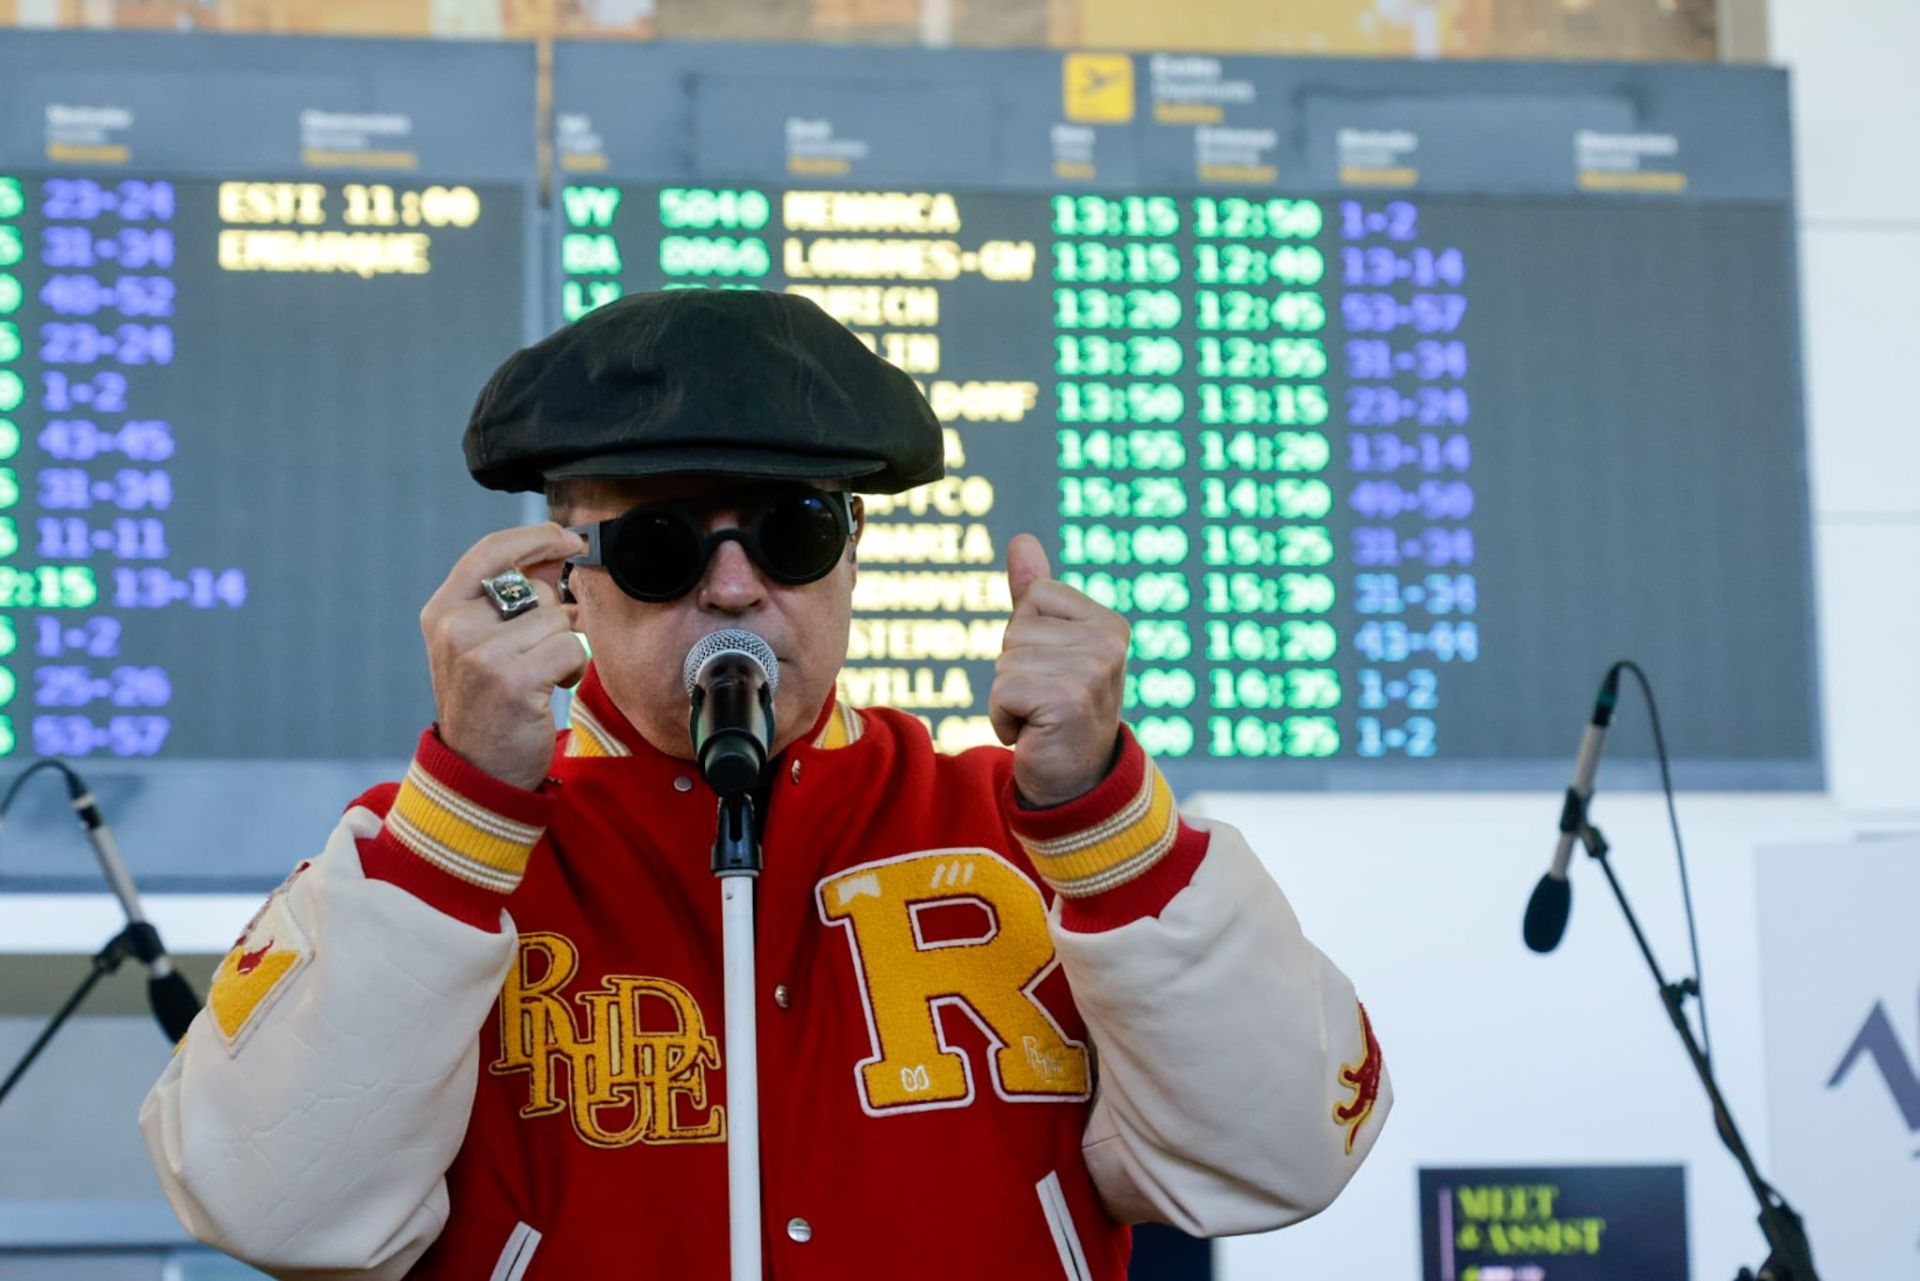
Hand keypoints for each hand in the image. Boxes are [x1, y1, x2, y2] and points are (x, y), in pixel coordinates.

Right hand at [422, 523, 587, 789]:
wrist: (479, 771)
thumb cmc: (489, 703)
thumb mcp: (485, 642)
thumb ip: (515, 594)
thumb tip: (555, 550)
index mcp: (442, 610)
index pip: (490, 550)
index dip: (535, 538)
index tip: (569, 538)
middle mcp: (455, 626)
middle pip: (535, 589)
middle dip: (552, 618)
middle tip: (535, 655)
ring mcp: (480, 653)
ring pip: (557, 619)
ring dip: (563, 647)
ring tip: (539, 676)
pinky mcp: (513, 678)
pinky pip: (570, 646)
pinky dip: (573, 667)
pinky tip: (551, 688)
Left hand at [989, 533, 1129, 807]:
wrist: (1075, 781)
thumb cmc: (1057, 709)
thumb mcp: (1048, 646)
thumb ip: (1035, 593)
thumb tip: (1022, 540)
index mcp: (1107, 623)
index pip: (1036, 595)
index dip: (1025, 636)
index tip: (1048, 671)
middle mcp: (1109, 642)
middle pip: (1017, 628)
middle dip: (1014, 669)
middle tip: (1043, 701)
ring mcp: (1094, 670)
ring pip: (1007, 661)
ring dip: (1009, 697)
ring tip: (1039, 718)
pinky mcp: (1070, 699)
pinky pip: (1003, 690)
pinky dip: (1004, 718)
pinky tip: (1032, 733)